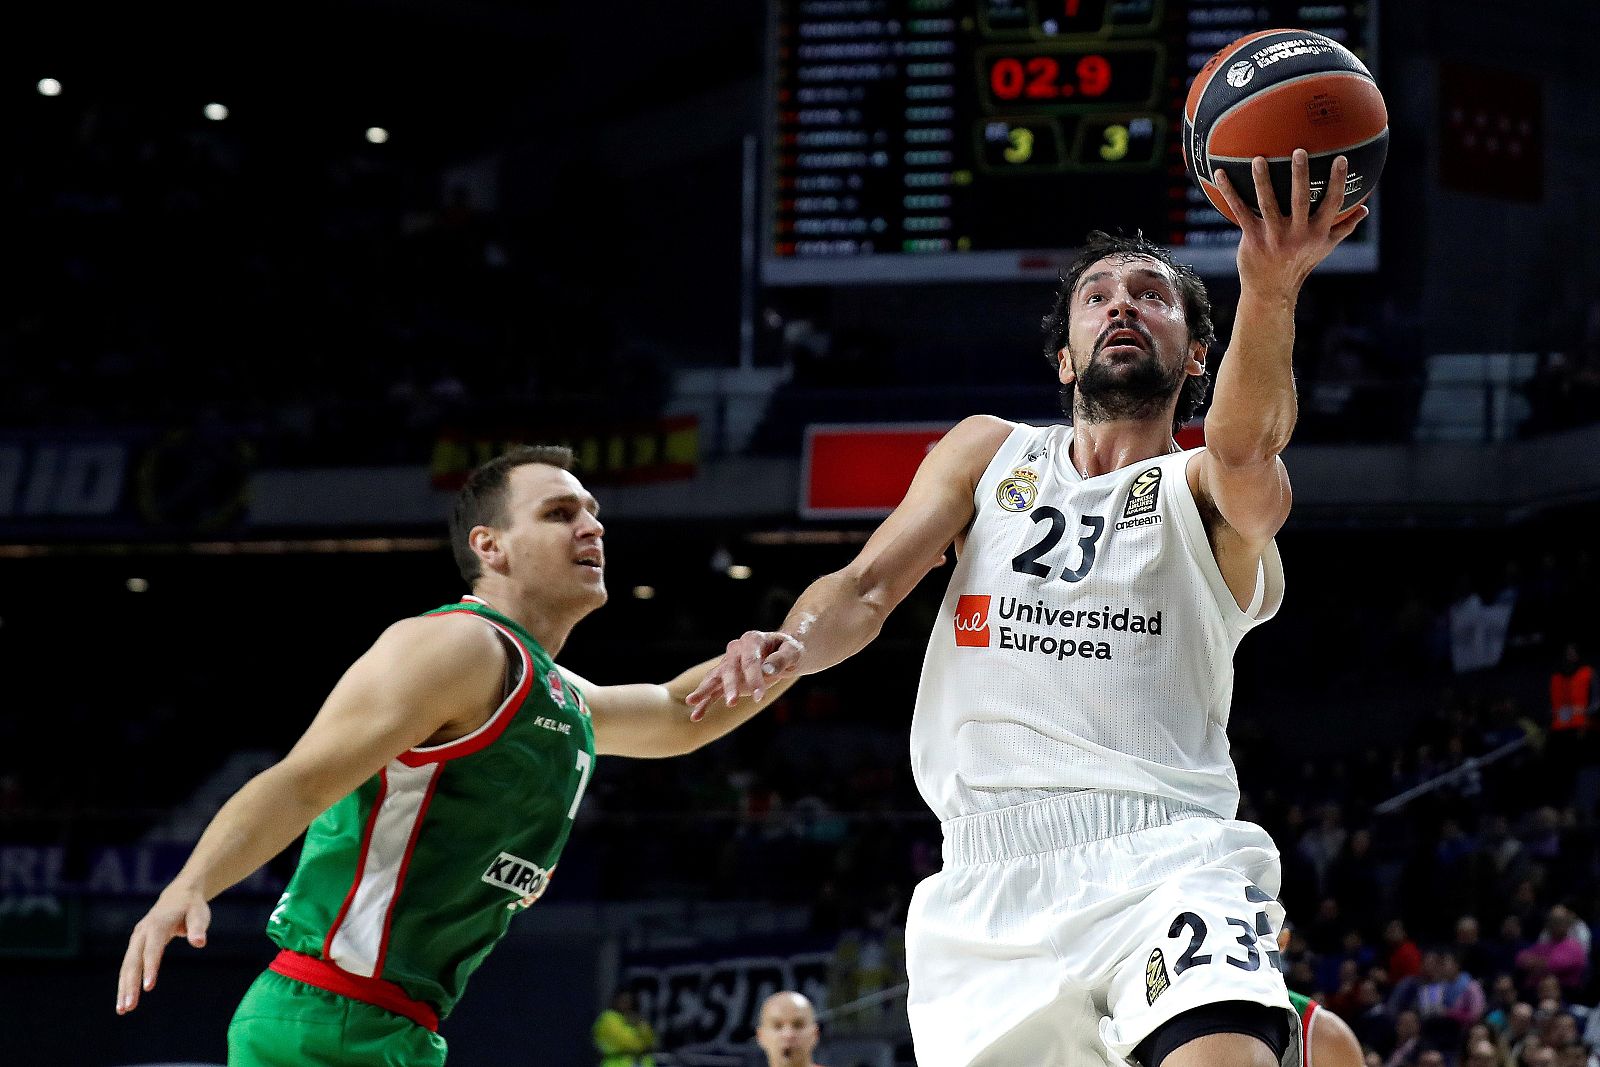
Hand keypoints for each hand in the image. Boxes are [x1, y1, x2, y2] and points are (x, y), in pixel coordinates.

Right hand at [116, 884, 210, 1013]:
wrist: (178, 895)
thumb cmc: (192, 907)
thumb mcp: (199, 913)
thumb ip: (198, 928)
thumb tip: (200, 943)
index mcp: (157, 924)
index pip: (152, 949)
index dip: (150, 967)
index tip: (148, 987)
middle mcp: (142, 932)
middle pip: (133, 961)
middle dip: (130, 984)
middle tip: (128, 1007)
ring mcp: (136, 939)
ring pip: (127, 966)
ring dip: (123, 988)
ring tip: (123, 1010)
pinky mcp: (136, 945)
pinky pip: (128, 966)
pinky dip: (125, 983)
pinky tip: (125, 1000)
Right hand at [685, 630, 803, 718]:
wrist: (782, 653)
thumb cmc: (790, 651)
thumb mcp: (793, 651)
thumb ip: (782, 658)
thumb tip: (768, 669)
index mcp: (752, 640)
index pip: (750, 660)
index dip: (754, 678)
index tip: (760, 697)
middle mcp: (736, 650)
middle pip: (729, 669)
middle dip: (730, 686)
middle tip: (732, 703)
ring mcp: (729, 664)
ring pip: (715, 678)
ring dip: (705, 691)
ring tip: (691, 701)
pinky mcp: (726, 679)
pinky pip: (713, 691)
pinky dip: (704, 703)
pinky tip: (695, 716)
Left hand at [1213, 149, 1368, 298]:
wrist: (1272, 290)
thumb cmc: (1301, 264)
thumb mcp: (1325, 247)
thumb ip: (1344, 227)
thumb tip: (1366, 210)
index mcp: (1317, 233)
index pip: (1332, 204)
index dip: (1337, 182)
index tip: (1341, 158)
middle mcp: (1297, 234)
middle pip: (1300, 200)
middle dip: (1300, 176)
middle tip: (1299, 152)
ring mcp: (1273, 236)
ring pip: (1268, 204)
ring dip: (1262, 181)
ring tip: (1259, 159)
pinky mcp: (1253, 239)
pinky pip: (1240, 211)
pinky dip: (1230, 193)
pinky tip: (1220, 174)